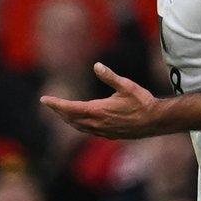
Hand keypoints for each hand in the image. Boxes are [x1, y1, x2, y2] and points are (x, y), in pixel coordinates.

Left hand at [40, 62, 159, 138]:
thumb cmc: (142, 101)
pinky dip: (79, 126)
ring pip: (79, 127)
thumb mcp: (126, 85)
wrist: (156, 121)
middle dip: (59, 111)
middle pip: (71, 119)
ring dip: (68, 119)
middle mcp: (98, 123)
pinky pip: (88, 131)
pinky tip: (80, 122)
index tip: (44, 99)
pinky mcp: (109, 135)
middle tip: (49, 104)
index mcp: (99, 110)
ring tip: (61, 112)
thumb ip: (110, 76)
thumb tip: (97, 65)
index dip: (56, 104)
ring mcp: (103, 131)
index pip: (71, 108)